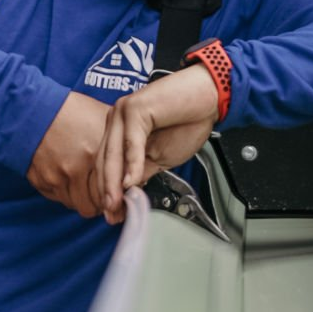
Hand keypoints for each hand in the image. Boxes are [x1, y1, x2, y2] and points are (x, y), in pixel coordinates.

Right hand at [27, 92, 117, 217]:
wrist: (33, 107)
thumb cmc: (69, 111)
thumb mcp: (104, 119)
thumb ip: (121, 141)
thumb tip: (137, 157)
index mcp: (94, 154)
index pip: (113, 192)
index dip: (119, 198)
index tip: (122, 199)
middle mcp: (75, 169)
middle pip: (96, 205)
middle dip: (104, 203)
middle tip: (108, 198)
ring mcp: (56, 176)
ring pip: (78, 205)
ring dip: (86, 200)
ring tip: (90, 188)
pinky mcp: (41, 180)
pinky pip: (59, 199)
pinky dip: (68, 194)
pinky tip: (72, 181)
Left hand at [97, 63, 222, 221]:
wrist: (208, 96)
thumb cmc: (188, 120)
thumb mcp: (162, 156)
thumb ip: (143, 172)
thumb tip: (130, 193)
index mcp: (119, 130)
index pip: (107, 165)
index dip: (108, 191)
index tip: (113, 213)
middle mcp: (116, 119)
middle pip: (104, 161)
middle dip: (107, 191)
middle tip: (111, 214)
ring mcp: (123, 112)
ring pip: (113, 153)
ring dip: (114, 182)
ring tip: (117, 204)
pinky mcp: (135, 109)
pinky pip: (131, 143)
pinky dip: (131, 165)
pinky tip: (131, 182)